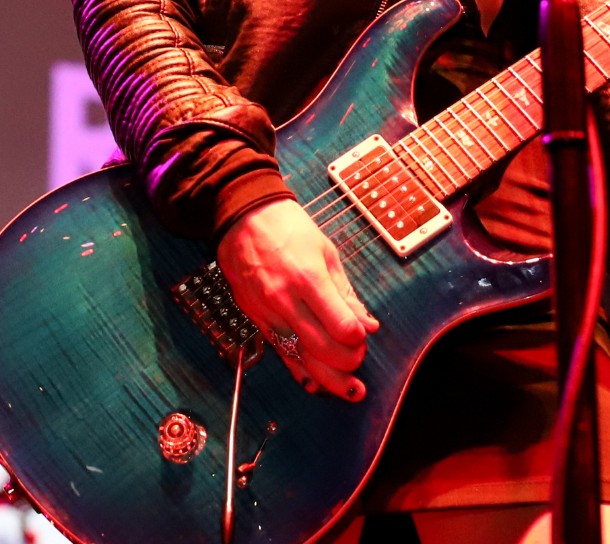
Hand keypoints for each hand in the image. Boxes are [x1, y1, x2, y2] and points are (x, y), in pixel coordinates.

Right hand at [216, 199, 378, 399]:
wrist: (242, 219)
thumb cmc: (287, 228)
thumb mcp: (325, 252)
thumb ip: (346, 292)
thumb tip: (368, 323)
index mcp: (308, 278)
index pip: (340, 325)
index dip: (357, 337)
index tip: (364, 334)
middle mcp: (285, 300)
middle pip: (321, 348)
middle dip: (347, 361)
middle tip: (359, 358)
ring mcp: (267, 313)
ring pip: (300, 358)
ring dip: (329, 379)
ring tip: (350, 390)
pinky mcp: (256, 320)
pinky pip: (281, 354)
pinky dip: (300, 372)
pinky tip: (317, 385)